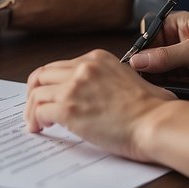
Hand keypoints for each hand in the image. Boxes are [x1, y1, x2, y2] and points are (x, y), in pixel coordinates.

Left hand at [25, 50, 176, 161]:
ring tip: (35, 122)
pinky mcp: (68, 108)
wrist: (156, 122)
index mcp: (97, 59)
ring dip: (31, 109)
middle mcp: (83, 68)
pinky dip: (35, 121)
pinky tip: (41, 128)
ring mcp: (74, 87)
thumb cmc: (153, 109)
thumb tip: (105, 93)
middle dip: (34, 92)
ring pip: (36, 93)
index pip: (60, 66)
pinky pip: (39, 112)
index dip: (50, 82)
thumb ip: (111, 79)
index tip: (50, 94)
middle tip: (34, 107)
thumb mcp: (132, 79)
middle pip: (42, 75)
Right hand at [127, 11, 188, 88]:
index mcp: (175, 24)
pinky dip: (180, 88)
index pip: (146, 38)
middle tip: (158, 83)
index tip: (136, 71)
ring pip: (163, 74)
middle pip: (152, 59)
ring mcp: (184, 58)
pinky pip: (176, 83)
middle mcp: (176, 40)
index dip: (140, 54)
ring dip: (169, 82)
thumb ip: (164, 57)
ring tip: (182, 84)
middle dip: (155, 72)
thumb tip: (135, 62)